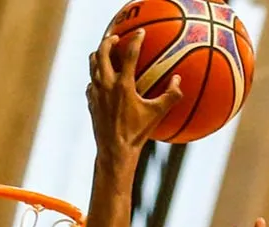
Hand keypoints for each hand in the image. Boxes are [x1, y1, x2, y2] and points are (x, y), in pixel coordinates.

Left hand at [87, 32, 183, 164]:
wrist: (114, 150)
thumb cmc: (137, 133)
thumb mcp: (157, 114)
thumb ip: (171, 96)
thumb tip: (178, 80)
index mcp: (123, 85)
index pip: (129, 54)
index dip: (136, 40)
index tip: (140, 32)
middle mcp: (106, 85)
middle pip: (102, 52)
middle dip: (109, 41)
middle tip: (117, 38)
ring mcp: (95, 92)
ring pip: (93, 65)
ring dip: (99, 55)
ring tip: (106, 53)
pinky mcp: (90, 101)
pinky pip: (90, 83)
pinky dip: (96, 77)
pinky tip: (102, 81)